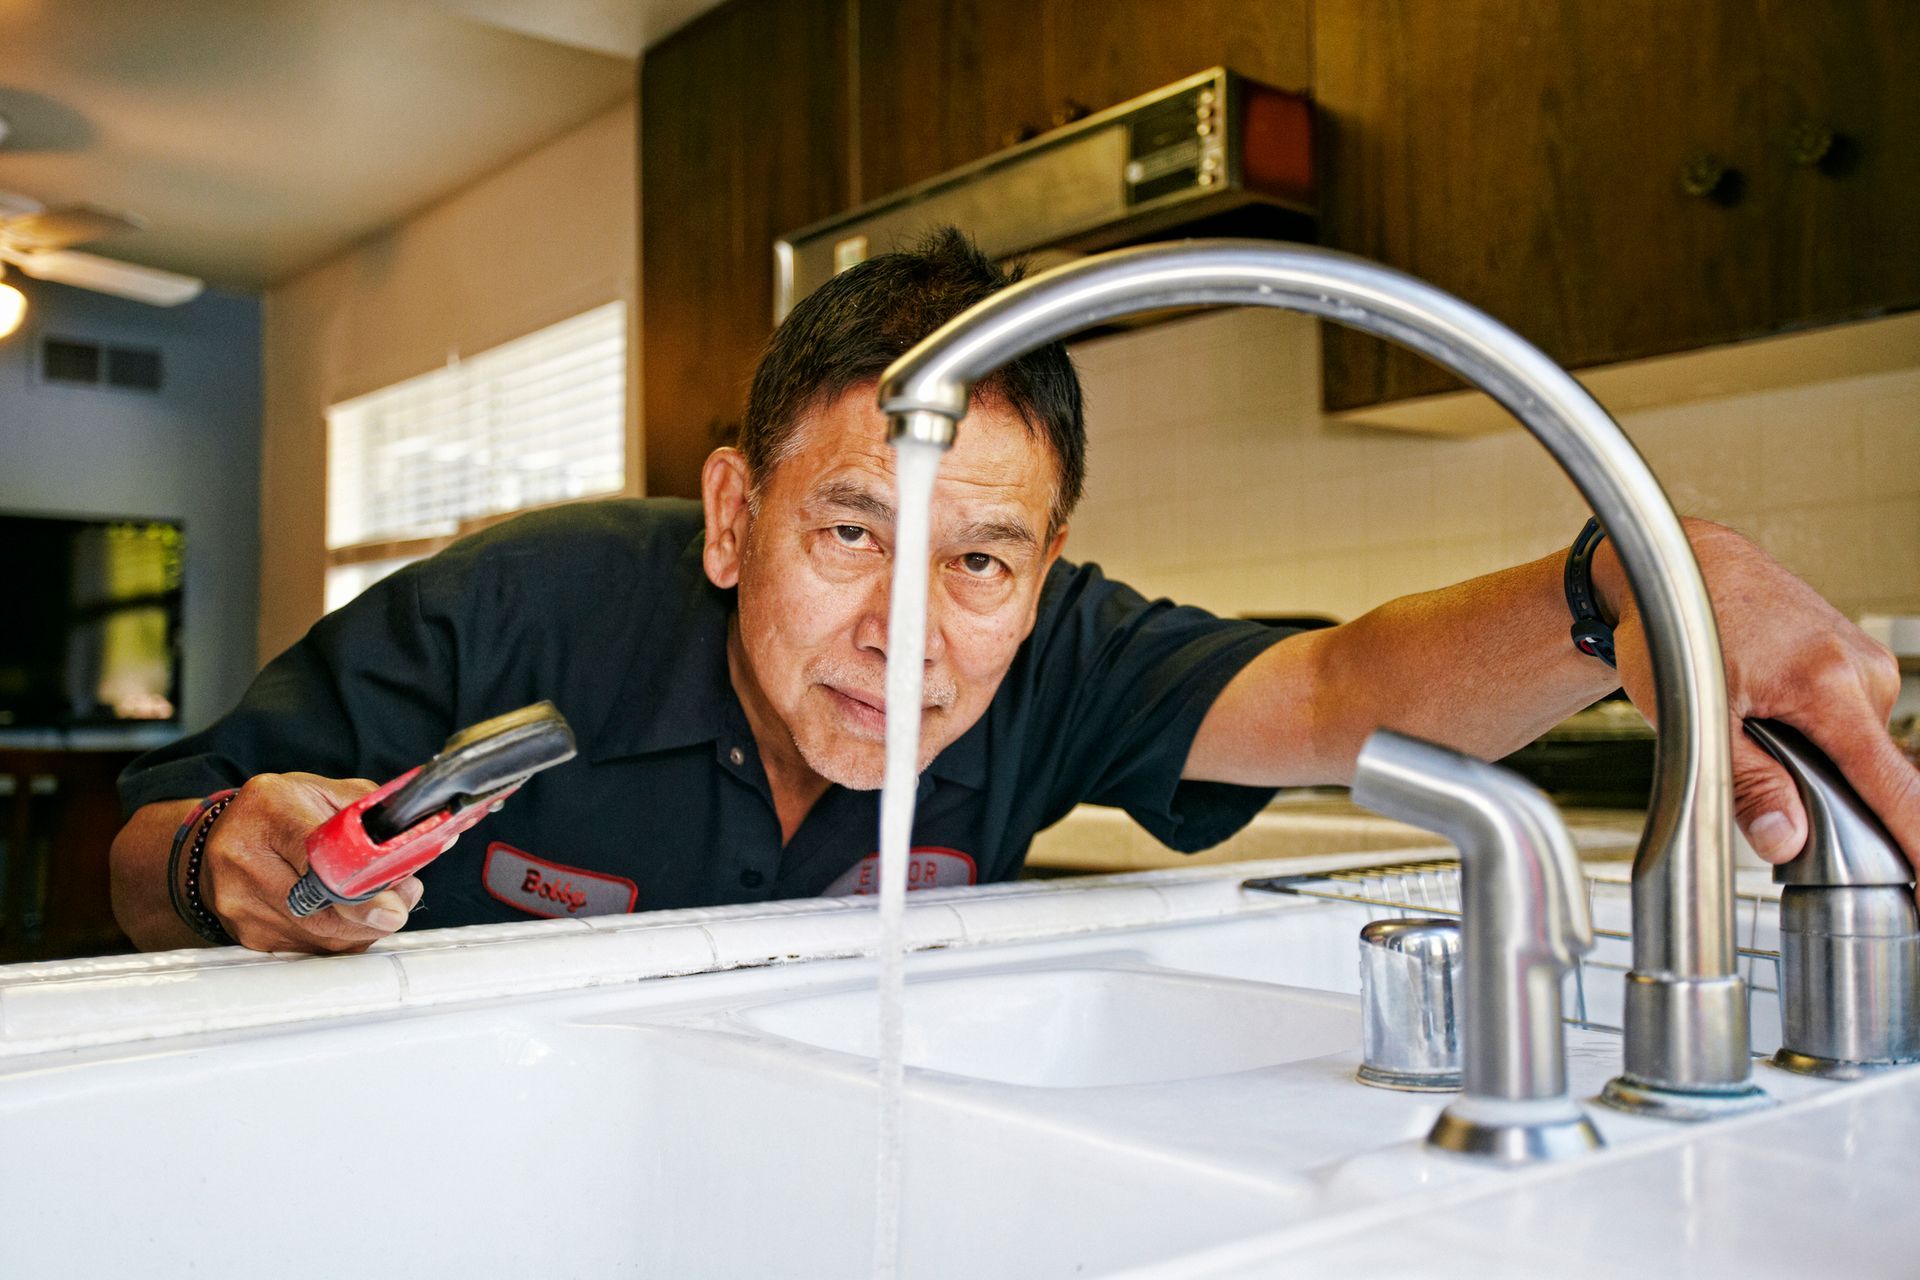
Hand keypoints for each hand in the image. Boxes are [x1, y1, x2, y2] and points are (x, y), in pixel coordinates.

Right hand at [199, 772, 428, 953]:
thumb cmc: (281, 812)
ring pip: (321, 936)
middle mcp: (244, 857)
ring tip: (380, 905)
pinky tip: (348, 918)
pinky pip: (310, 948)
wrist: (221, 838)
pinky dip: (340, 937)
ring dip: (361, 927)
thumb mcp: (325, 792)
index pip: (318, 857)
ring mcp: (239, 901)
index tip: (394, 905)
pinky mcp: (246, 934)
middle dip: (372, 912)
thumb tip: (427, 838)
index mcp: (270, 809)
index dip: (362, 887)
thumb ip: (373, 813)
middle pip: (321, 908)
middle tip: (401, 903)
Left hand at [1605, 520, 1918, 865]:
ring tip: (1754, 725)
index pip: (1895, 786)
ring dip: (1816, 761)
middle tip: (1759, 765)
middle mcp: (1863, 671)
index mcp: (1828, 686)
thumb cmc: (1676, 630)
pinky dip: (1819, 735)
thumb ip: (1744, 783)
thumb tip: (1785, 841)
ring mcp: (1866, 661)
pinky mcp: (1858, 659)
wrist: (1677, 571)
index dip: (1917, 840)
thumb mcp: (1692, 717)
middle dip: (1830, 797)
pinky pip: (1852, 721)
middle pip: (1873, 774)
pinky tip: (1772, 714)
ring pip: (1858, 749)